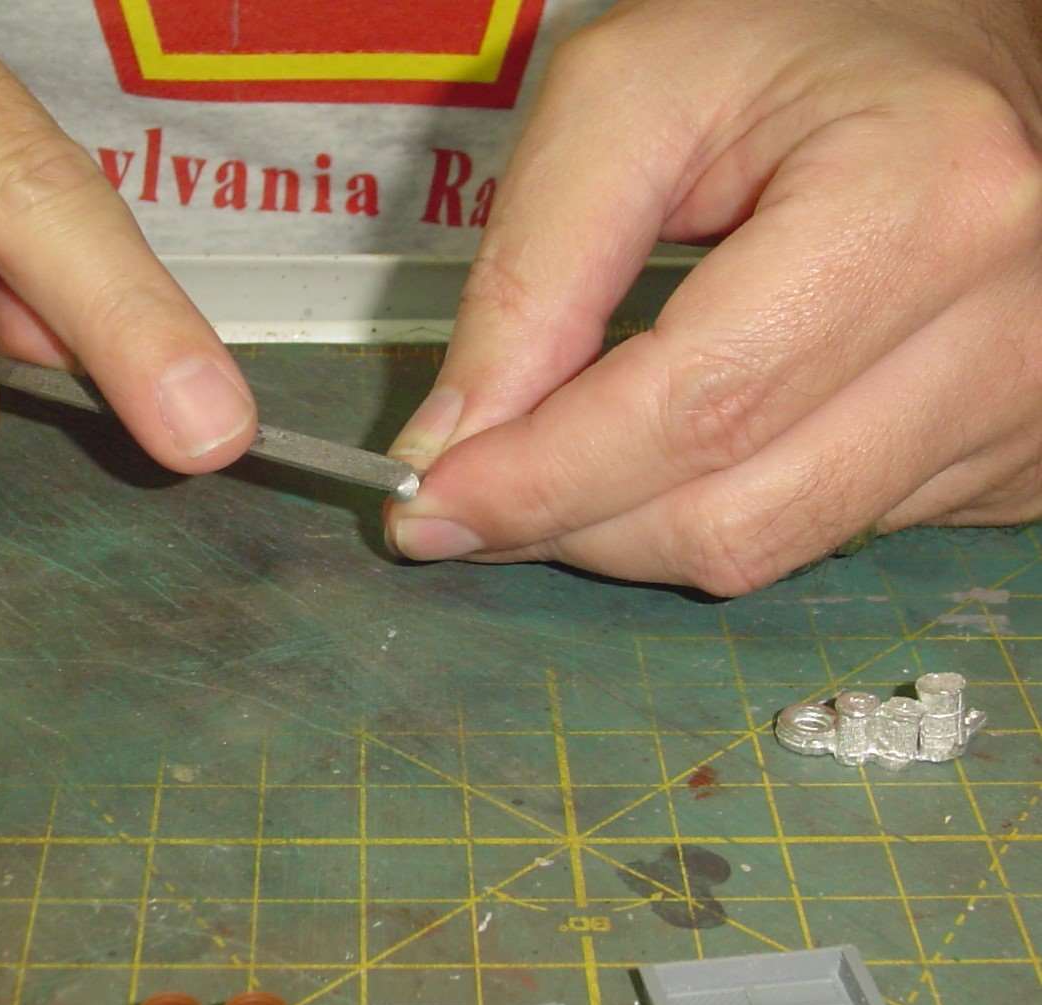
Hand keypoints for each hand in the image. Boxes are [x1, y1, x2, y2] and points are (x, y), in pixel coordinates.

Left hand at [385, 0, 1041, 593]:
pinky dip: (714, 505)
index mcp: (920, 205)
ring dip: (629, 524)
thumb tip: (453, 445)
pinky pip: (819, 536)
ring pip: (767, 548)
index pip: (695, 407)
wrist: (955, 61)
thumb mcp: (628, 102)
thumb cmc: (796, 48)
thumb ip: (529, 274)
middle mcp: (1003, 332)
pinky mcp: (1011, 462)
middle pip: (728, 516)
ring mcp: (1017, 412)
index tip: (429, 506)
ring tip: (574, 449)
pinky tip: (691, 435)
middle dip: (568, 520)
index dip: (541, 480)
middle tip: (478, 485)